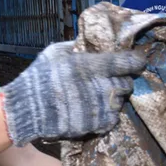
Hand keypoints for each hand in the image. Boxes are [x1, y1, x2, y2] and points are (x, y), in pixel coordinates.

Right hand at [0, 42, 146, 144]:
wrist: (28, 111)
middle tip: (110, 80)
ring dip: (114, 97)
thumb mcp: (55, 52)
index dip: (135, 61)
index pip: (126, 62)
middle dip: (121, 80)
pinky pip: (113, 117)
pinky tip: (96, 109)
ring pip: (121, 100)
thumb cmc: (39, 78)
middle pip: (126, 83)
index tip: (138, 61)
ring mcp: (101, 107)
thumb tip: (89, 42)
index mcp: (92, 66)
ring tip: (99, 96)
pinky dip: (108, 113)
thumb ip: (76, 46)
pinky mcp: (98, 124)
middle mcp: (101, 86)